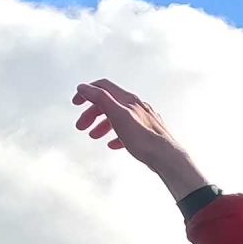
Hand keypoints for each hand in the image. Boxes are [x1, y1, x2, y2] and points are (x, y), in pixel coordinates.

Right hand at [71, 79, 209, 200]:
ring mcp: (142, 119)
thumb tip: (84, 87)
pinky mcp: (146, 133)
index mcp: (128, 99)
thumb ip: (100, 99)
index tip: (76, 102)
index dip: (87, 92)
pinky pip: (127, 131)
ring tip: (93, 136)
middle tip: (81, 126)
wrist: (166, 156)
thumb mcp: (117, 115)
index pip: (103, 87)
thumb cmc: (143, 138)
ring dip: (102, 124)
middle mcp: (136, 106)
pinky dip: (116, 135)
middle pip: (108, 103)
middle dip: (92, 113)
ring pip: (117, 117)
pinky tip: (112, 144)